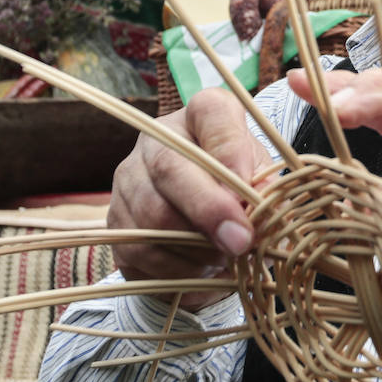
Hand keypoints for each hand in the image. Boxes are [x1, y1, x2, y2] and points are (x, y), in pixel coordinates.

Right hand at [107, 88, 270, 308]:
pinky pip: (140, 251)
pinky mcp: (114, 221)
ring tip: (225, 257)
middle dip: (209, 211)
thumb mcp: (260, 180)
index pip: (211, 112)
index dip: (231, 151)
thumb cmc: (238, 189)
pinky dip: (176, 269)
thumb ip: (267, 191)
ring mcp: (127, 180)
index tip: (250, 191)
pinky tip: (200, 269)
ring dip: (195, 247)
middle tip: (241, 242)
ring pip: (152, 217)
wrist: (202, 220)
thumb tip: (265, 215)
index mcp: (200, 116)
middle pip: (169, 169)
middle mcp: (156, 140)